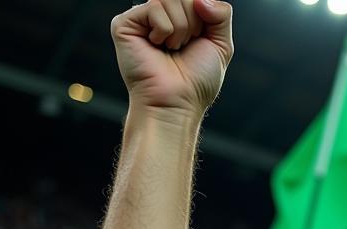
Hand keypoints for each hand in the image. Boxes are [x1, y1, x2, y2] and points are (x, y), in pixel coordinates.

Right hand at [111, 0, 233, 118]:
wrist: (178, 102)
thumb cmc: (197, 81)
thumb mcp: (221, 46)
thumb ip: (222, 14)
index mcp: (179, 18)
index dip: (204, 17)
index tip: (199, 40)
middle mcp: (159, 15)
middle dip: (194, 23)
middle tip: (184, 47)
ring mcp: (141, 17)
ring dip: (180, 29)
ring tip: (172, 49)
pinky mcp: (125, 23)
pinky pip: (154, 7)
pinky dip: (164, 30)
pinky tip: (157, 46)